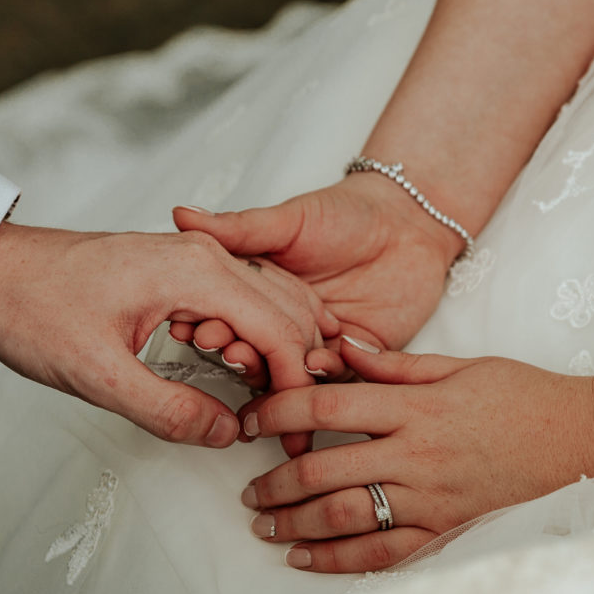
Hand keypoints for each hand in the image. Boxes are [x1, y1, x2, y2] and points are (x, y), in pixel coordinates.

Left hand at [0, 223, 338, 447]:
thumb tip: (228, 434)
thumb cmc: (31, 307)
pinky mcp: (180, 272)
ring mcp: (194, 259)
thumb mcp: (96, 374)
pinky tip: (242, 373)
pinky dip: (256, 337)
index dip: (296, 387)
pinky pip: (241, 301)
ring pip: (271, 303)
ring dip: (278, 353)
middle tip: (287, 428)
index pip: (280, 330)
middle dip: (299, 371)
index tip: (294, 434)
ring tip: (263, 404)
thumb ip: (167, 408)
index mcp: (195, 272)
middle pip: (289, 311)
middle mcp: (205, 257)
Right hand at [170, 172, 464, 375]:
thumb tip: (183, 216)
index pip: (228, 319)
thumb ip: (239, 227)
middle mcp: (286, 326)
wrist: (410, 222)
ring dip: (279, 375)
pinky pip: (341, 379)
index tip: (195, 328)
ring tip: (272, 369)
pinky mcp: (359, 358)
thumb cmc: (349, 213)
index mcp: (261, 294)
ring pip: (293, 374)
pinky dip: (328, 377)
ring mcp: (320, 345)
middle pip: (257, 354)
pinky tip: (318, 365)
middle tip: (233, 353)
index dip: (212, 325)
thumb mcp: (290, 219)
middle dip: (242, 356)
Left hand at [234, 337, 593, 572]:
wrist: (588, 440)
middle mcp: (416, 455)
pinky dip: (336, 560)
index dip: (276, 411)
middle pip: (321, 469)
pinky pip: (381, 554)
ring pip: (342, 517)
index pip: (325, 407)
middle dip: (272, 480)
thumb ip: (395, 366)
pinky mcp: (447, 531)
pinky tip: (305, 560)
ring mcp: (431, 500)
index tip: (248, 420)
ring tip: (263, 523)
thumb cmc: (527, 396)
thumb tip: (339, 350)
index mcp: (415, 407)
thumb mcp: (460, 366)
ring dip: (293, 523)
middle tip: (246, 485)